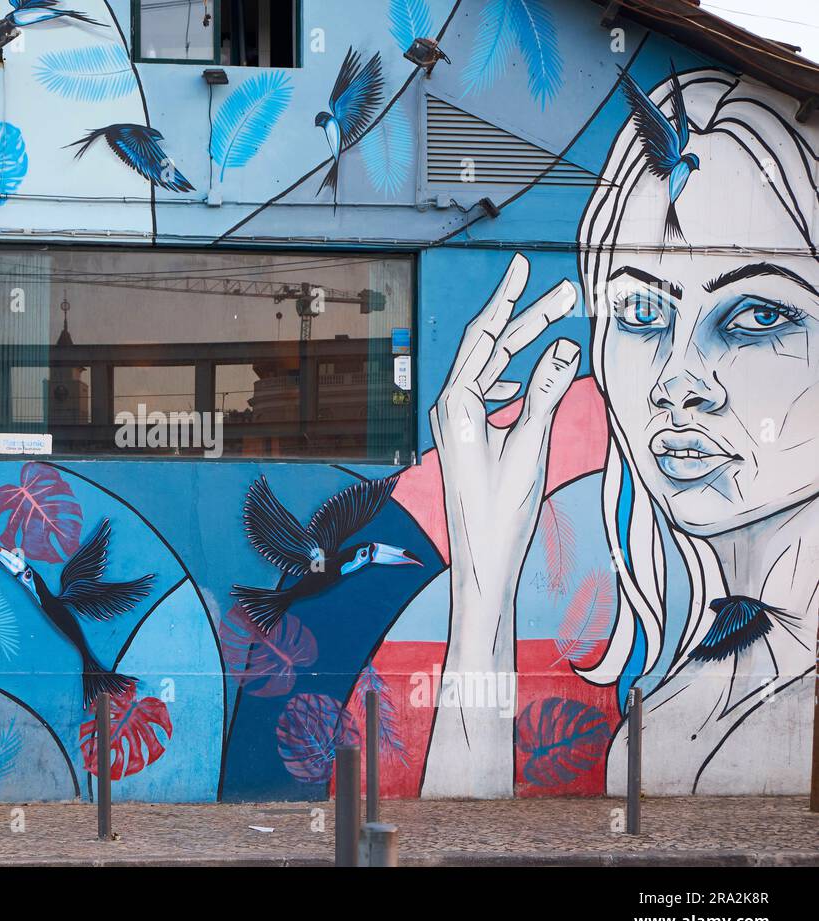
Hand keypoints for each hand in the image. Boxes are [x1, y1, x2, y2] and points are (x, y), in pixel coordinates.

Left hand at [431, 253, 579, 600]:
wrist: (481, 561)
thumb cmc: (500, 511)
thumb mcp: (528, 448)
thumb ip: (546, 394)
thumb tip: (564, 345)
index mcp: (456, 404)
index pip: (483, 337)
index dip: (507, 299)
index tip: (521, 265)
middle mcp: (450, 408)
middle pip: (490, 348)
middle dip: (526, 317)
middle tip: (564, 291)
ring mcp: (457, 423)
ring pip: (493, 369)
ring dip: (524, 345)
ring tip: (557, 319)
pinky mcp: (468, 438)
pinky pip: (491, 392)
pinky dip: (514, 375)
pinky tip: (528, 373)